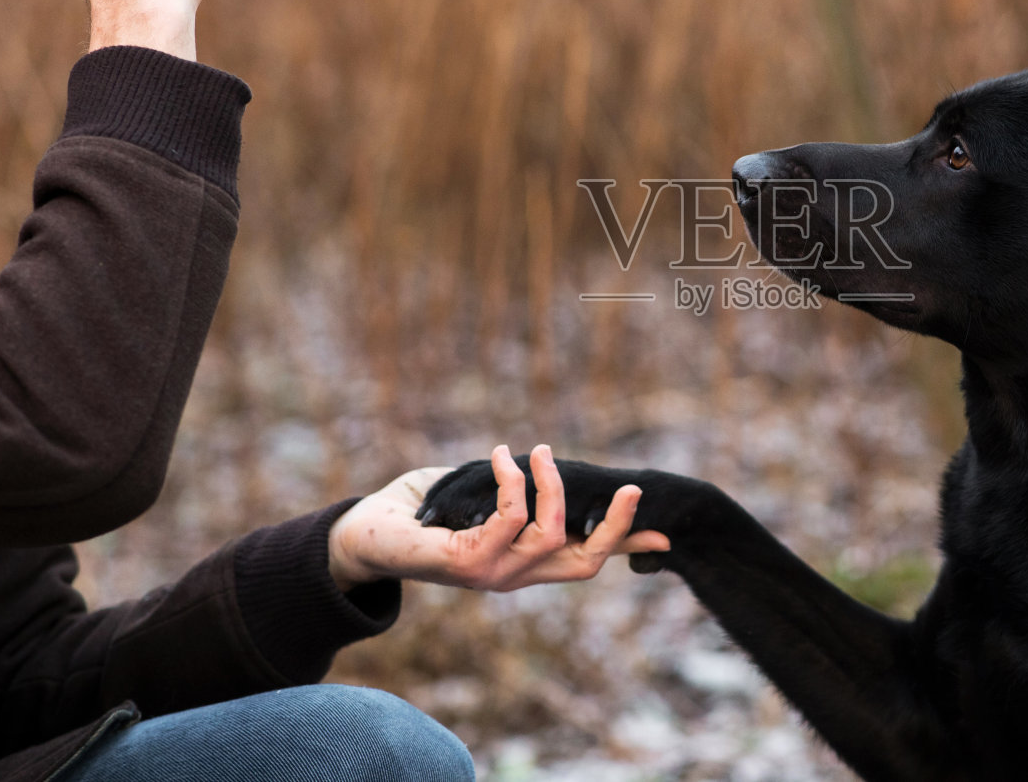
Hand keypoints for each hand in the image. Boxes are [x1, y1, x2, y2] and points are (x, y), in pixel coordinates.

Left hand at [326, 445, 671, 592]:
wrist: (362, 536)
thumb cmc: (416, 512)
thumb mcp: (476, 496)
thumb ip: (512, 488)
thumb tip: (542, 462)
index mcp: (521, 563)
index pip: (584, 561)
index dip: (624, 547)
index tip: (665, 537)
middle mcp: (514, 576)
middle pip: (586, 563)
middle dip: (615, 527)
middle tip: (629, 487)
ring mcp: (492, 575)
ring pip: (553, 533)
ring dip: (549, 482)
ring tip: (532, 450)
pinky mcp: (467, 563)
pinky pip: (511, 515)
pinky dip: (512, 478)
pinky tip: (501, 456)